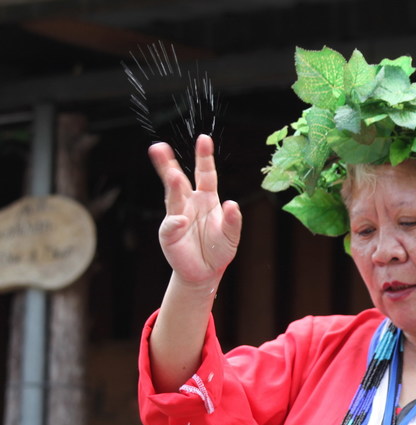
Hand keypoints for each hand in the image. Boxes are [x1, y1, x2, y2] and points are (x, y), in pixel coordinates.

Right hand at [148, 134, 240, 287]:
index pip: (205, 173)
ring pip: (172, 198)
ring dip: (173, 188)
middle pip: (178, 180)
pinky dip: (175, 223)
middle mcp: (189, 203)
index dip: (204, 157)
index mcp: (206, 198)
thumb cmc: (219, 249)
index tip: (204, 139)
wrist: (206, 272)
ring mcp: (177, 217)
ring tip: (173, 177)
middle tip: (159, 148)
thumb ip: (233, 221)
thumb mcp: (231, 236)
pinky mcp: (169, 234)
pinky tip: (180, 221)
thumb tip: (232, 204)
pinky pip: (171, 226)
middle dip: (169, 164)